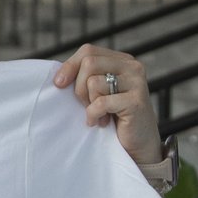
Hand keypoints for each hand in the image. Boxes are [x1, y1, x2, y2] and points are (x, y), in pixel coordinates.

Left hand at [53, 45, 163, 169]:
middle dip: (79, 88)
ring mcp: (136, 83)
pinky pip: (101, 102)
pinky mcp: (136, 101)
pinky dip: (94, 115)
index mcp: (122, 60)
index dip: (69, 66)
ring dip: (89, 104)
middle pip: (89, 63)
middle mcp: (132, 67)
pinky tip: (102, 122)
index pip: (88, 51)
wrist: (139, 146)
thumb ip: (86, 78)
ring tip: (99, 115)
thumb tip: (58, 76)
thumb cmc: (114, 119)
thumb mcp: (99, 92)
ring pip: (93, 82)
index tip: (59, 84)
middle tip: (86, 105)